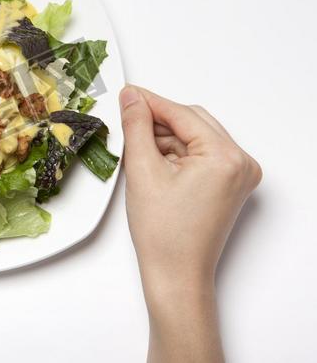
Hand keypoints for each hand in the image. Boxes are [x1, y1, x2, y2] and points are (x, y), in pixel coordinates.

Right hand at [120, 86, 260, 361]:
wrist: (176, 274)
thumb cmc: (164, 234)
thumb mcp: (143, 170)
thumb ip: (137, 126)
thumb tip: (132, 97)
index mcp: (226, 157)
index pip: (183, 114)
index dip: (150, 102)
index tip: (127, 93)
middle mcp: (241, 163)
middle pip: (193, 122)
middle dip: (158, 121)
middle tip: (127, 118)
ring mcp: (238, 175)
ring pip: (195, 138)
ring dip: (166, 138)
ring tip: (137, 151)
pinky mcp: (229, 185)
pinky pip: (201, 155)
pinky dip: (176, 154)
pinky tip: (154, 163)